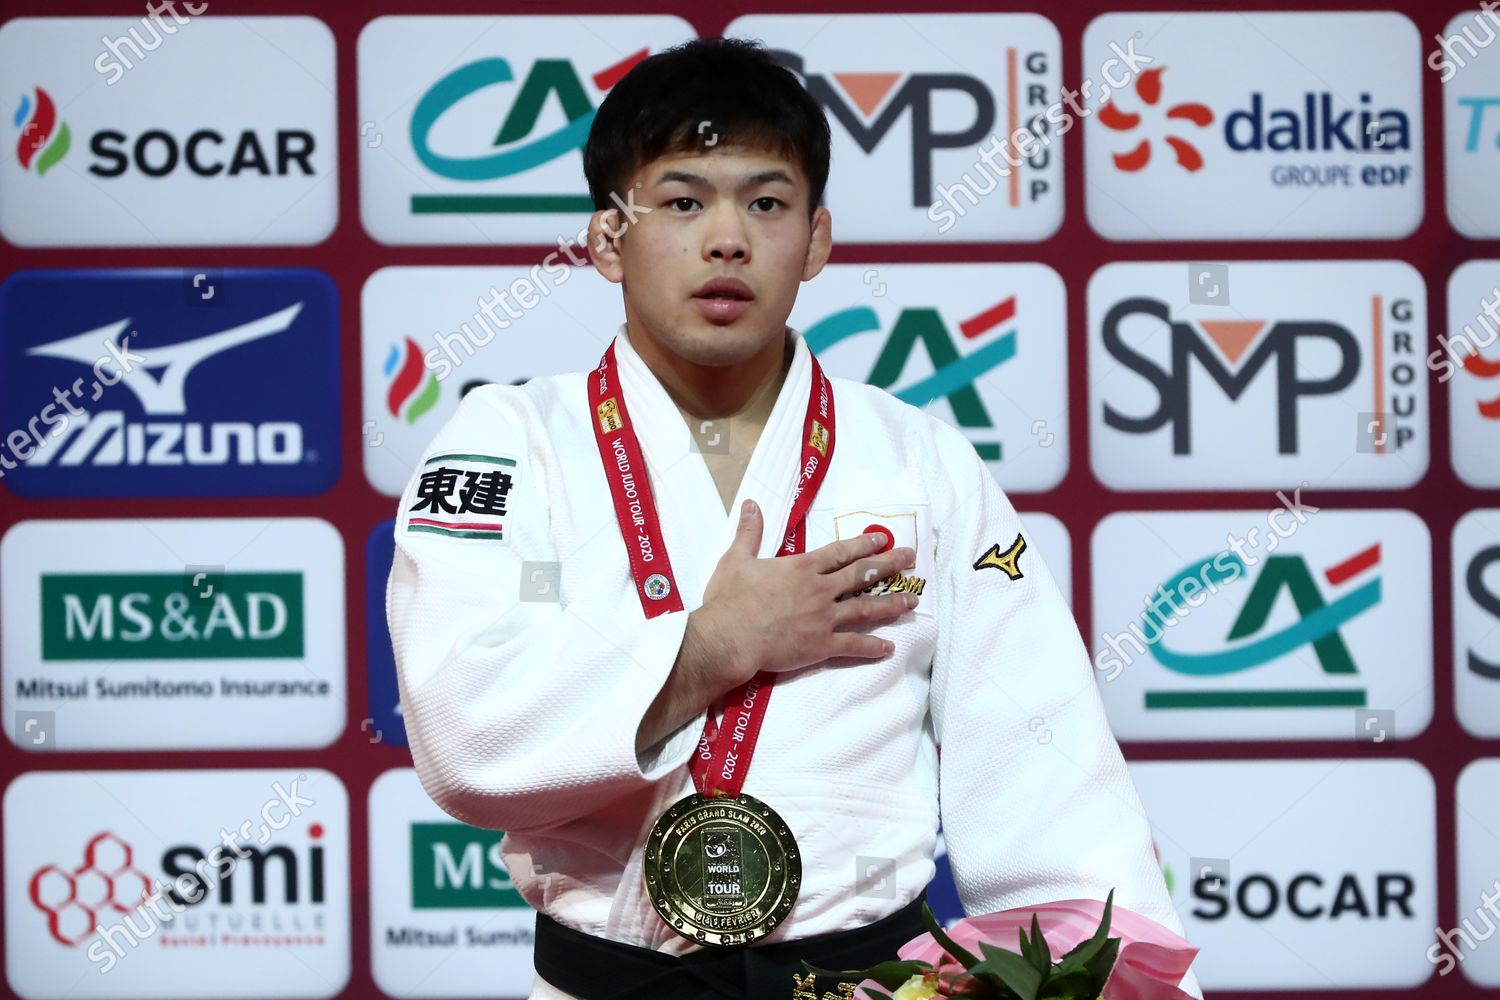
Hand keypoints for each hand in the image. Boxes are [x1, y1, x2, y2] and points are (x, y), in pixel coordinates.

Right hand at [690, 497, 918, 689]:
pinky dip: (872, 647)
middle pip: (861, 574)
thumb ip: (749, 532)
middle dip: (889, 564)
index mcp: (802, 568)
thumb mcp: (736, 559)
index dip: (863, 544)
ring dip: (891, 603)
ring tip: (913, 600)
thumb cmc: (730, 599)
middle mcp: (819, 590)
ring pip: (865, 608)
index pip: (840, 552)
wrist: (729, 638)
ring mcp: (824, 618)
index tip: (882, 538)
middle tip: (911, 558)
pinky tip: (889, 648)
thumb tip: (750, 504)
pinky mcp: (821, 645)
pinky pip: (853, 645)